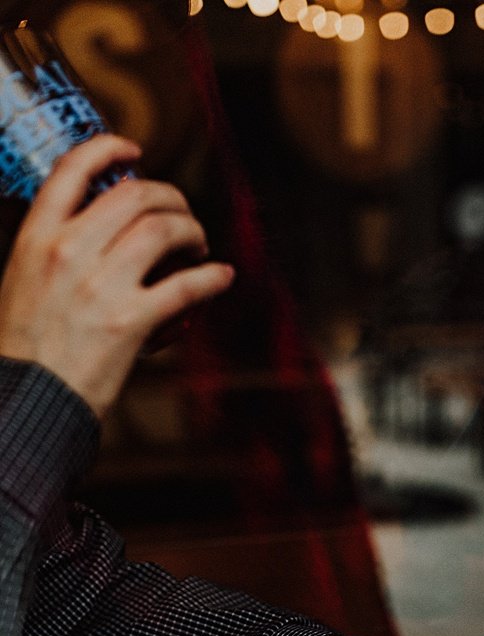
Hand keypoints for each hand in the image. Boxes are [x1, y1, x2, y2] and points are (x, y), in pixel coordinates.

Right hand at [0, 134, 234, 417]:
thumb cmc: (26, 347)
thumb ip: (52, 250)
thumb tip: (96, 233)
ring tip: (198, 245)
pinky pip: (185, 286)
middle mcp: (69, 251)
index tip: (135, 152)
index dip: (109, 149)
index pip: (73, 169)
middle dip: (169, 196)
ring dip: (192, 230)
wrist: (29, 398)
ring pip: (164, 229)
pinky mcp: (130, 321)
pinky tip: (223, 276)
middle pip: (133, 194)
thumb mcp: (19, 280)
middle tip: (182, 214)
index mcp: (36, 236)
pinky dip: (212, 277)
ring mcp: (101, 285)